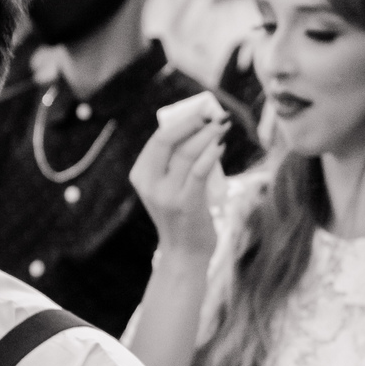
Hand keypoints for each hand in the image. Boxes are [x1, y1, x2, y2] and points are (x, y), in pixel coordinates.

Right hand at [130, 101, 229, 255]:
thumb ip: (175, 164)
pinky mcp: (186, 204)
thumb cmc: (182, 216)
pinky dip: (211, 154)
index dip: (180, 121)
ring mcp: (167, 195)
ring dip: (207, 135)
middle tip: (213, 114)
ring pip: (187, 154)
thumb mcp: (169, 188)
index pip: (158, 139)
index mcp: (141, 175)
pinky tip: (220, 145)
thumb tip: (199, 129)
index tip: (200, 111)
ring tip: (223, 125)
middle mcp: (150, 184)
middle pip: (168, 141)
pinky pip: (199, 172)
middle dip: (191, 123)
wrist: (184, 254)